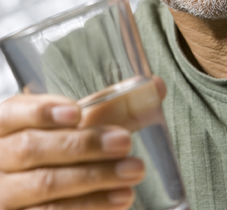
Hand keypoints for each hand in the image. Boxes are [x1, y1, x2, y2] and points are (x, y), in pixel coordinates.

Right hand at [0, 76, 166, 209]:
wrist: (25, 179)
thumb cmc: (53, 141)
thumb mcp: (67, 123)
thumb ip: (107, 106)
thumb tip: (156, 85)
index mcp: (4, 124)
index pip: (12, 113)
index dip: (41, 111)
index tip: (76, 112)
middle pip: (32, 149)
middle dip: (82, 145)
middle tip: (124, 141)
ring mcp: (4, 194)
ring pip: (44, 188)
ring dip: (93, 180)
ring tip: (133, 173)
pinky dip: (87, 209)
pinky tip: (117, 201)